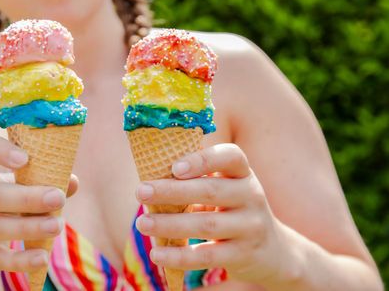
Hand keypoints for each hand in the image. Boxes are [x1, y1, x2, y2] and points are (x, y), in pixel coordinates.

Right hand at [0, 130, 77, 272]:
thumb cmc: (6, 190)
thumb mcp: (20, 178)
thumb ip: (44, 175)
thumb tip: (71, 182)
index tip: (25, 158)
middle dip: (26, 198)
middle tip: (58, 197)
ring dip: (28, 227)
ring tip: (57, 226)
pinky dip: (19, 259)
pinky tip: (41, 258)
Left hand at [135, 143, 294, 284]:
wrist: (273, 251)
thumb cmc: (233, 210)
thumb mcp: (226, 189)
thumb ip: (197, 181)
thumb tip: (150, 179)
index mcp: (243, 173)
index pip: (231, 156)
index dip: (203, 159)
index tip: (175, 167)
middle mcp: (251, 196)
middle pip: (210, 190)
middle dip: (171, 191)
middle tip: (141, 191)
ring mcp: (251, 226)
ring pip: (206, 224)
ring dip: (169, 224)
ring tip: (141, 223)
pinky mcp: (244, 254)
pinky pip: (208, 256)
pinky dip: (179, 256)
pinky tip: (157, 253)